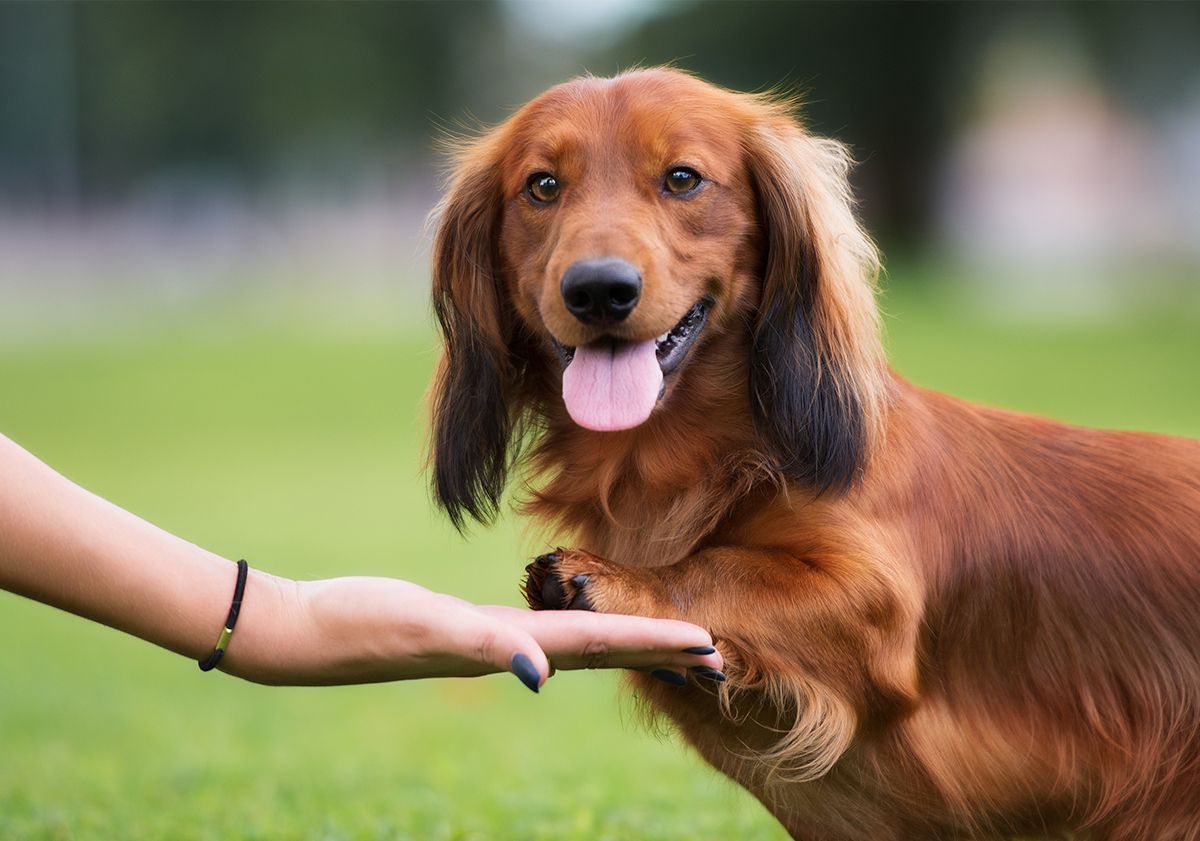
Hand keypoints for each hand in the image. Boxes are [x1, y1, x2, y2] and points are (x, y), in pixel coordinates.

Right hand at [224, 575, 722, 689]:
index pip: (602, 641)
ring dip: (626, 644)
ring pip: (578, 642)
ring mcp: (490, 639)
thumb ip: (481, 645)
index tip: (709, 646)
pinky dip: (575, 629)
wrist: (304, 632)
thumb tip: (541, 673)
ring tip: (665, 645)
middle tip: (714, 656)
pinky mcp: (467, 627)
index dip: (656, 642)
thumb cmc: (358, 624)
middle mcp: (510, 647)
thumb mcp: (422, 629)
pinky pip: (540, 629)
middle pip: (603, 650)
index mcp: (511, 644)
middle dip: (658, 652)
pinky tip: (577, 624)